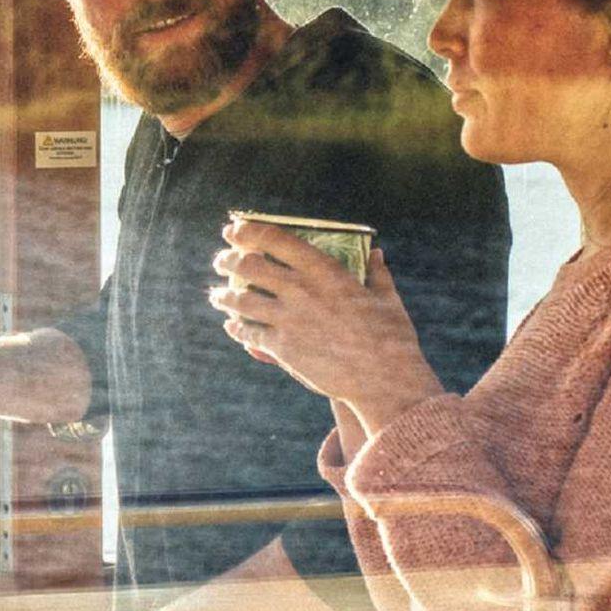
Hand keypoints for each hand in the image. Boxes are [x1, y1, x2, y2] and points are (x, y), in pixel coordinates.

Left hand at [209, 223, 441, 431]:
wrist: (384, 381)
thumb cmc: (392, 338)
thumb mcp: (387, 299)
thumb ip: (377, 273)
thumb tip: (377, 253)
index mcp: (324, 270)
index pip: (274, 239)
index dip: (247, 231)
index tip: (233, 230)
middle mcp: (300, 289)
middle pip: (248, 266)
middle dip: (228, 260)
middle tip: (221, 260)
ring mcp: (288, 318)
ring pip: (241, 300)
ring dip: (224, 296)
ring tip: (218, 296)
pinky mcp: (283, 347)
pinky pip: (249, 332)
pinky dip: (237, 327)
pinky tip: (232, 326)